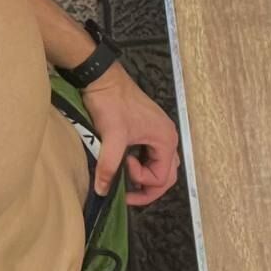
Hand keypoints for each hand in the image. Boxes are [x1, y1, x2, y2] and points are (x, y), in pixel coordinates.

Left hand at [80, 61, 181, 204]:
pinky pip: (150, 154)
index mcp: (166, 140)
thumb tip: (102, 191)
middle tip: (126, 194)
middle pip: (166, 174)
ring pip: (159, 164)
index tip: (122, 171)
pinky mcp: (147, 128)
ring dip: (144, 175)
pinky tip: (124, 163)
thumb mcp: (111, 136)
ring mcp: (158, 132)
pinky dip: (140, 163)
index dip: (141, 183)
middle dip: (147, 187)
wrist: (102, 77)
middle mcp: (167, 137)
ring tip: (125, 179)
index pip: (162, 178)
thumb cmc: (111, 102)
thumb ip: (109, 166)